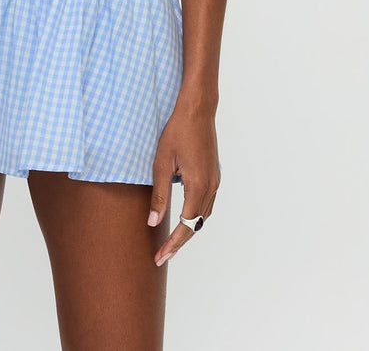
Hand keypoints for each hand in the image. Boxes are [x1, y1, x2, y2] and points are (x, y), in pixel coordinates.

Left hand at [147, 99, 220, 265]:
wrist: (197, 110)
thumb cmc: (177, 132)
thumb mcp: (161, 163)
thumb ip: (159, 196)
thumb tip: (153, 222)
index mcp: (198, 187)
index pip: (186, 226)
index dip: (173, 244)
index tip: (160, 257)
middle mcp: (211, 187)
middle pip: (197, 225)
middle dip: (180, 242)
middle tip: (162, 255)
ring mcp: (215, 180)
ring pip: (204, 215)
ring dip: (189, 229)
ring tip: (171, 240)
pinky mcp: (214, 174)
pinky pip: (207, 203)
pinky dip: (196, 215)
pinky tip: (183, 215)